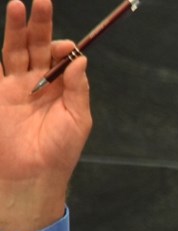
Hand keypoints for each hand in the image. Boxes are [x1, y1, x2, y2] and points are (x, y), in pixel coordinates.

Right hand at [0, 0, 91, 230]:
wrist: (34, 176)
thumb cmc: (60, 151)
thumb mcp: (78, 120)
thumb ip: (78, 89)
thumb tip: (80, 60)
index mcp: (60, 88)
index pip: (59, 57)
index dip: (62, 46)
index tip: (65, 47)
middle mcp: (37, 83)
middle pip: (35, 46)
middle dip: (38, 25)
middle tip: (41, 2)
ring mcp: (13, 87)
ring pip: (13, 50)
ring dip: (15, 29)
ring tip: (17, 6)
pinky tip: (1, 34)